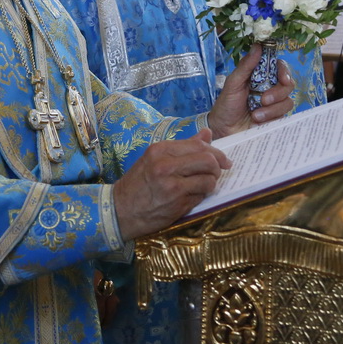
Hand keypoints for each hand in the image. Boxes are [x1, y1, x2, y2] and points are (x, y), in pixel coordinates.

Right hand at [112, 130, 231, 240]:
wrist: (120, 209)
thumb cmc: (138, 183)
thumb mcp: (155, 158)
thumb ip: (183, 147)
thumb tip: (208, 133)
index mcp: (160, 150)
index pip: (198, 145)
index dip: (216, 152)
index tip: (222, 159)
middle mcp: (166, 165)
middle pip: (208, 160)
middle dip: (218, 167)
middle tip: (218, 172)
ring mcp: (172, 185)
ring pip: (209, 179)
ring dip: (211, 183)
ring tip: (204, 185)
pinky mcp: (178, 204)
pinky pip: (202, 196)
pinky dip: (203, 195)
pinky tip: (193, 196)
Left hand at [207, 45, 294, 137]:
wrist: (223, 129)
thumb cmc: (226, 105)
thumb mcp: (233, 83)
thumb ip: (246, 66)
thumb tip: (257, 46)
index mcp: (260, 76)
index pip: (279, 67)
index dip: (284, 71)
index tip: (282, 78)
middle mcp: (270, 88)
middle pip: (289, 84)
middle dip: (278, 92)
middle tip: (263, 99)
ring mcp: (274, 104)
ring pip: (288, 101)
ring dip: (272, 109)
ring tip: (255, 114)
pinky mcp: (276, 118)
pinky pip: (284, 116)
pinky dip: (271, 117)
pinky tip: (258, 120)